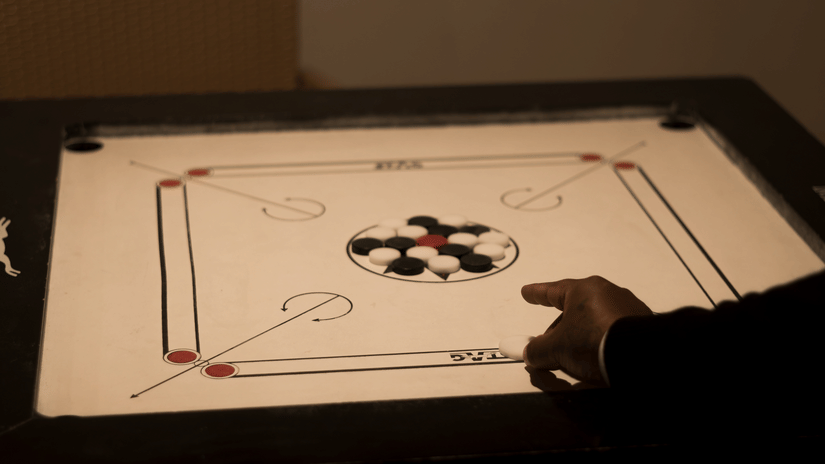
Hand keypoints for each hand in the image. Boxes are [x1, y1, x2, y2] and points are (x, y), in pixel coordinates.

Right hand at [521, 276, 652, 384]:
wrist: (637, 355)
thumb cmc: (593, 341)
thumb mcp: (555, 348)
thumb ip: (538, 349)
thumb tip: (531, 353)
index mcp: (583, 290)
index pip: (553, 291)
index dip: (537, 293)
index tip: (528, 293)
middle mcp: (606, 293)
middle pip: (574, 310)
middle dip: (560, 329)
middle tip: (550, 345)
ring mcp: (626, 308)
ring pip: (595, 321)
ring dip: (582, 336)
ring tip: (576, 357)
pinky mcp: (641, 325)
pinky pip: (613, 331)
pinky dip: (603, 341)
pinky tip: (599, 358)